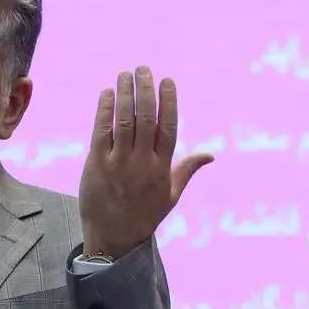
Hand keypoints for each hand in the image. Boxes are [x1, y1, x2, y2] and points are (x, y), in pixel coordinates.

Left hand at [78, 66, 213, 258]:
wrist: (114, 239)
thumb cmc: (144, 216)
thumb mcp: (171, 195)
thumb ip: (187, 170)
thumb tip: (211, 155)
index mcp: (162, 167)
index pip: (169, 127)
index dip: (168, 101)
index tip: (167, 81)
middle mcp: (142, 163)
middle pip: (146, 119)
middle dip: (145, 90)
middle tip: (143, 69)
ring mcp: (119, 164)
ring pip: (124, 122)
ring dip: (125, 95)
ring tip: (124, 75)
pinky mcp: (97, 166)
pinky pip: (101, 133)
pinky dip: (105, 111)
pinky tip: (107, 94)